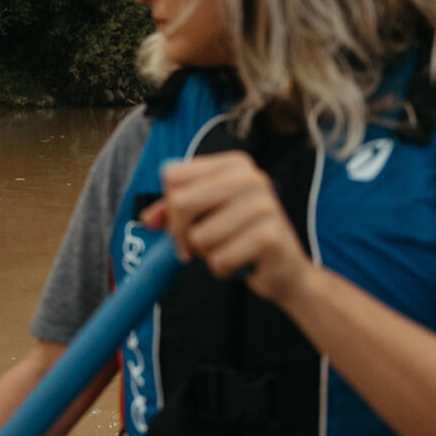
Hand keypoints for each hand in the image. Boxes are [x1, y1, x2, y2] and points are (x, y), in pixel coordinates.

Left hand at [139, 151, 314, 305]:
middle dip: (179, 233)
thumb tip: (147, 218)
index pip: (172, 175)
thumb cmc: (240, 239)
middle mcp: (250, 177)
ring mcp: (263, 205)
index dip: (168, 205)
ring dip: (206, 254)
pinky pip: (218, 260)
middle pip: (180, 202)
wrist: (288, 271)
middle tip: (193, 247)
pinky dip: (222, 270)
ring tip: (229, 250)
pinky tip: (242, 264)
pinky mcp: (269, 237)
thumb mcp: (204, 218)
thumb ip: (172, 213)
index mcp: (233, 164)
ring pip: (198, 237)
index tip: (183, 224)